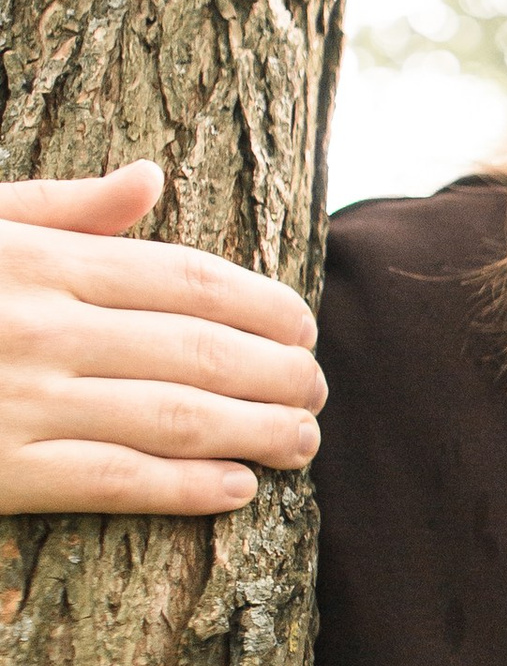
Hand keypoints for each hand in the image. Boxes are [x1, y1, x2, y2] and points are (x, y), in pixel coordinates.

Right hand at [0, 163, 325, 516]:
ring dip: (254, 431)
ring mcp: (24, 402)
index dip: (261, 304)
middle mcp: (42, 329)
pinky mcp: (7, 472)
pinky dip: (186, 486)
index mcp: (42, 262)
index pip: (184, 279)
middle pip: (197, 350)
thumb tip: (150, 177)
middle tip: (316, 388)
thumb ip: (61, 206)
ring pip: (174, 417)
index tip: (304, 326)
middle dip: (277, 372)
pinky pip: (115, 480)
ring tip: (301, 441)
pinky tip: (238, 487)